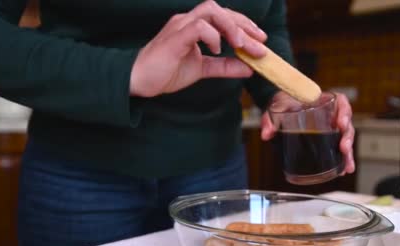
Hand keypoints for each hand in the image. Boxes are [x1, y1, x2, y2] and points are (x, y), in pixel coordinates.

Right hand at [130, 0, 266, 97]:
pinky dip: (212, 36)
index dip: (244, 26)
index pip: (224, 18)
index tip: (260, 41)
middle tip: (260, 42)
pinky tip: (217, 49)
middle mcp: (188, 20)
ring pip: (211, 11)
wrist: (139, 80)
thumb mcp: (202, 69)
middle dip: (244, 25)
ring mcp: (181, 25)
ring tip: (242, 45)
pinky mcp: (175, 36)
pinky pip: (198, 26)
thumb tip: (249, 68)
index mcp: (194, 26)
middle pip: (222, 10)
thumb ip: (224, 66)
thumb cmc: (165, 72)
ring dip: (231, 26)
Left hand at [260, 91, 355, 173]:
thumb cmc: (282, 104)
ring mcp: (330, 127)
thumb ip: (269, 120)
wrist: (280, 107)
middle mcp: (330, 114)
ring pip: (345, 139)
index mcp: (322, 101)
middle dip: (347, 137)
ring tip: (346, 167)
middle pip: (346, 124)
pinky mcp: (327, 139)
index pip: (340, 102)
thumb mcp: (274, 108)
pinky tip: (343, 171)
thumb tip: (267, 134)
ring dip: (347, 153)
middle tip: (343, 148)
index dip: (345, 112)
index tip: (341, 123)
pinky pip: (338, 148)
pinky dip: (342, 160)